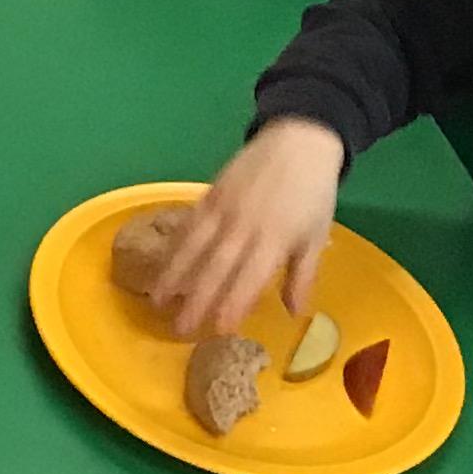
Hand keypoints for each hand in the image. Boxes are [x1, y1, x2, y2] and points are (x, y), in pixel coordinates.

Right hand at [154, 118, 345, 338]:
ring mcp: (224, 208)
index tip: (219, 331)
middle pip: (215, 268)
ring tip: (157, 300)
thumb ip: (302, 275)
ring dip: (174, 275)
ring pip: (193, 247)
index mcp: (275, 240)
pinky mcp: (211, 193)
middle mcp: (244, 227)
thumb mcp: (315, 237)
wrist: (299, 142)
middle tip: (179, 329)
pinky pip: (189, 224)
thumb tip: (293, 312)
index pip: (248, 279)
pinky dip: (175, 245)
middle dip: (196, 300)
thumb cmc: (313, 194)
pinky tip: (164, 263)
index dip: (232, 305)